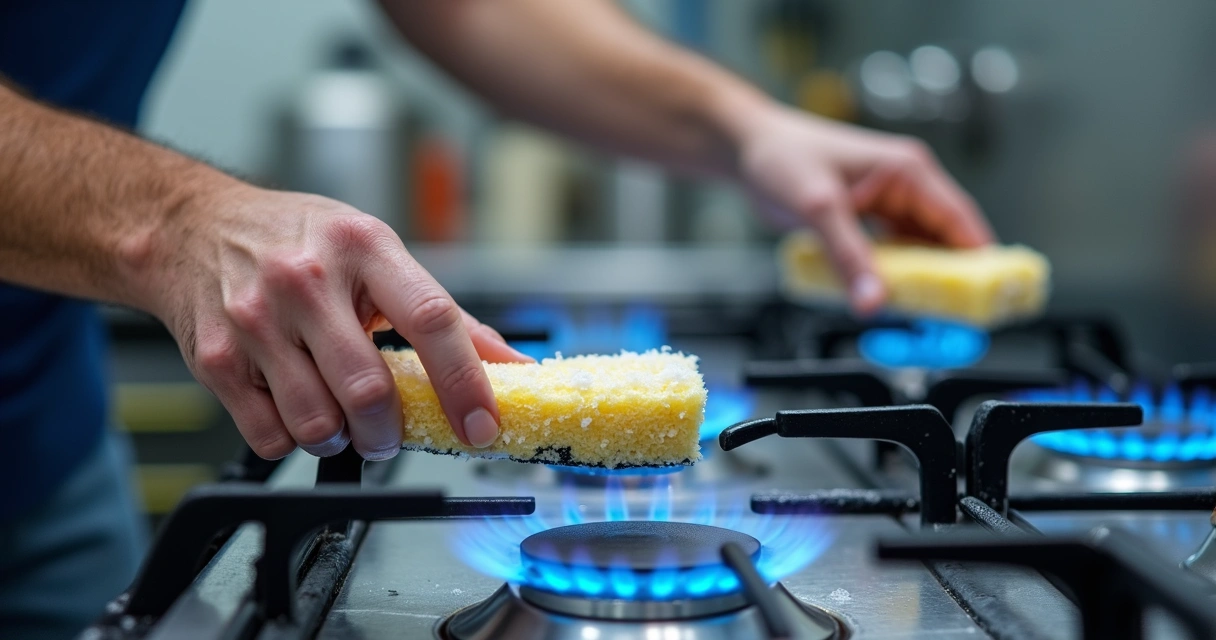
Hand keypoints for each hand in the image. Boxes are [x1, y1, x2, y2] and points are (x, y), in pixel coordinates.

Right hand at [149, 184, 530, 459]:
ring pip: (318, 425)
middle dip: (390, 433)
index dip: (465, 383)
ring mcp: (256, 320)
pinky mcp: (216, 359)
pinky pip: (270, 437)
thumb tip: (513, 367)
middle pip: (369, 391)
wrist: (192, 226)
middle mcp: (306, 279)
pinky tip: (295, 407)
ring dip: (341, 441)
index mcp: (364, 248)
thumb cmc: (297, 239)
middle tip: (391, 432)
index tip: (483, 425)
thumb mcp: (377, 254)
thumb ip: (446, 317)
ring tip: (339, 417)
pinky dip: (293, 441)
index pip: (432, 320)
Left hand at [736, 105, 992, 313]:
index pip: (958, 219)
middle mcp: (904, 186)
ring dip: (919, 282)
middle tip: (953, 321)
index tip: (987, 297)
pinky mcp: (866, 220)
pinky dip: (891, 277)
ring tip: (925, 318)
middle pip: (943, 240)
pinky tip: (888, 298)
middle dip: (949, 280)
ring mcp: (886, 203)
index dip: (978, 260)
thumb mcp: (819, 208)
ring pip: (917, 251)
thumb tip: (873, 301)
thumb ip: (848, 256)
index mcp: (907, 171)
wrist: (747, 148)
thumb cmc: (782, 156)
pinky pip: (890, 255)